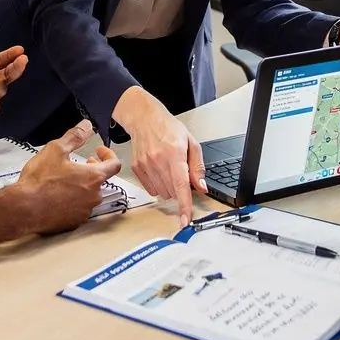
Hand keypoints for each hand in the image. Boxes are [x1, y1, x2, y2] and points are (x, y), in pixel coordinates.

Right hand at [7, 120, 120, 235]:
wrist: (23, 209)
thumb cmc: (40, 180)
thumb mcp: (56, 150)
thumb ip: (75, 136)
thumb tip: (87, 126)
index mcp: (93, 177)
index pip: (115, 164)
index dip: (108, 154)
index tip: (98, 151)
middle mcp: (93, 197)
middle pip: (101, 180)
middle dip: (92, 169)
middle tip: (81, 163)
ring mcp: (84, 212)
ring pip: (89, 195)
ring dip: (82, 186)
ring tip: (65, 179)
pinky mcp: (73, 223)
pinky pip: (79, 209)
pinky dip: (73, 201)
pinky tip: (58, 196)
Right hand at [113, 87, 205, 227]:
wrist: (144, 119)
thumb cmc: (169, 129)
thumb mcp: (191, 142)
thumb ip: (197, 167)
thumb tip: (201, 187)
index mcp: (174, 153)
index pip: (181, 185)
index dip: (185, 205)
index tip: (186, 220)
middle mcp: (158, 160)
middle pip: (173, 191)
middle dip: (180, 188)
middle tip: (180, 172)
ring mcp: (145, 165)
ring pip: (163, 193)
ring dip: (170, 187)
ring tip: (169, 168)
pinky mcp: (137, 169)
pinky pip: (152, 190)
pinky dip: (159, 185)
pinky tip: (159, 171)